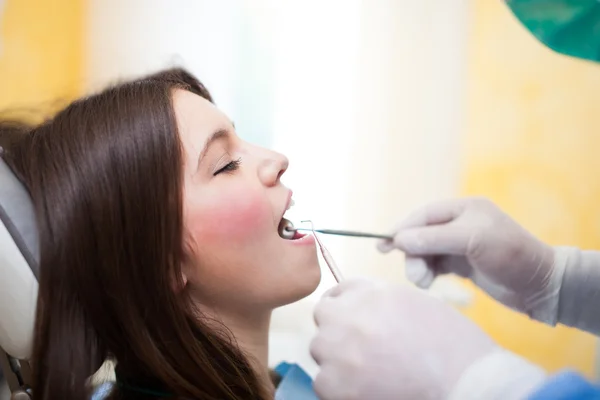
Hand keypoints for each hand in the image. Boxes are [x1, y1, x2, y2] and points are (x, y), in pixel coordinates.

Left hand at [309, 279, 497, 399]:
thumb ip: (380, 301)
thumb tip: (360, 309)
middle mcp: (347, 315)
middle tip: (363, 349)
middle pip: (325, 317)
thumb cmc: (453, 345)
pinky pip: (324, 382)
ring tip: (369, 373)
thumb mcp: (416, 304)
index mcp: (370, 293)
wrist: (466, 384)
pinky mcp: (333, 385)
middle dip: (339, 330)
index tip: (353, 320)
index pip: (339, 292)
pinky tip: (367, 391)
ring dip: (337, 359)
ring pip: (321, 350)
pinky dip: (340, 389)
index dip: (347, 307)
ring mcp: (337, 350)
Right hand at [379, 198, 562, 321]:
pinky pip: (435, 264)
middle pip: (422, 234)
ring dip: (419, 266)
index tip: (384, 245)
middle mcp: (460, 224)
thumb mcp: (471, 241)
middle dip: (413, 253)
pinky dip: (428, 272)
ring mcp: (461, 245)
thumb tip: (398, 238)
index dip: (403, 229)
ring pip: (426, 251)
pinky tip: (429, 281)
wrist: (540, 286)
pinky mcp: (463, 264)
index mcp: (464, 209)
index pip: (424, 215)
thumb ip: (434, 238)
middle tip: (414, 274)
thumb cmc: (510, 255)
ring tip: (423, 282)